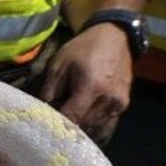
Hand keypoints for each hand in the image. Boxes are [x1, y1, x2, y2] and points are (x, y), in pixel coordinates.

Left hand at [39, 23, 133, 143]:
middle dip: (67, 127)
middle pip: (83, 126)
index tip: (45, 125)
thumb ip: (49, 91)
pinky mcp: (123, 105)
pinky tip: (83, 118)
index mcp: (91, 87)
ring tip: (68, 119)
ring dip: (80, 127)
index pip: (71, 118)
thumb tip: (42, 113)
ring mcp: (118, 104)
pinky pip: (105, 125)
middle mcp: (108, 100)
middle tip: (55, 121)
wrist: (114, 37)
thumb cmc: (83, 49)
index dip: (57, 125)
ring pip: (94, 128)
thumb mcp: (58, 65)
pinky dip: (93, 125)